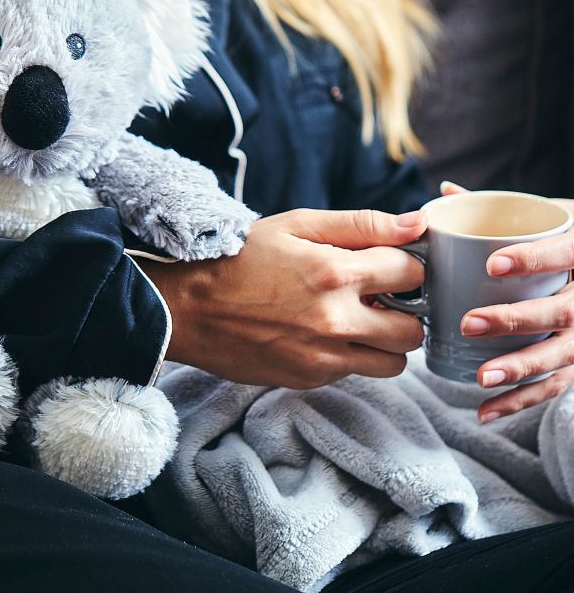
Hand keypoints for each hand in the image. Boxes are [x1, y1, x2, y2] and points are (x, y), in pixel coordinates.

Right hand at [138, 208, 425, 387]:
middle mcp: (336, 321)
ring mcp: (323, 357)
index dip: (406, 266)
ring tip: (354, 319)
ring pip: (393, 363)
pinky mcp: (309, 379)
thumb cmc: (238, 258)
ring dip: (383, 341)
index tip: (389, 264)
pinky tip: (319, 333)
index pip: (412, 274)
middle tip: (377, 296)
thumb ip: (359, 224)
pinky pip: (354, 373)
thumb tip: (415, 224)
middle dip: (403, 311)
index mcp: (334, 273)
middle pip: (413, 330)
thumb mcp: (294, 225)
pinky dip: (349, 355)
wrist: (187, 308)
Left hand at [443, 180, 573, 422]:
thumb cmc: (568, 239)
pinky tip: (486, 410)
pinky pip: (556, 386)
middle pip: (561, 312)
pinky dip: (522, 400)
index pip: (564, 254)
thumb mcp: (549, 216)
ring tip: (480, 376)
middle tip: (469, 323)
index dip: (531, 259)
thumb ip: (498, 208)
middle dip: (515, 320)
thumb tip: (444, 192)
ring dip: (520, 368)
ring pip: (562, 355)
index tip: (492, 265)